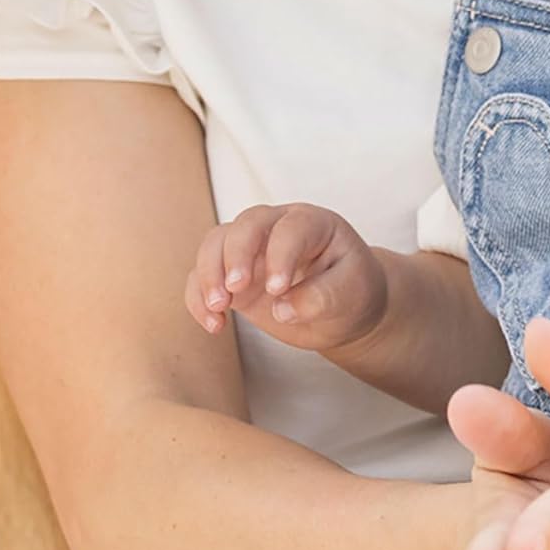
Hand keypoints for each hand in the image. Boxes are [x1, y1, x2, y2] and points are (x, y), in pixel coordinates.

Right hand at [183, 202, 386, 353]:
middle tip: (234, 293)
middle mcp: (278, 228)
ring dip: (209, 274)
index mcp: (314, 224)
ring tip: (218, 309)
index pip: (290, 228)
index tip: (277, 290)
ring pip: (216, 242)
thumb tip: (281, 308)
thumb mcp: (351, 292)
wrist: (342, 308)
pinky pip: (202, 276)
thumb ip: (323, 296)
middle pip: (246, 224)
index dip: (280, 255)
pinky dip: (198, 298)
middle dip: (235, 256)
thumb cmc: (352, 290)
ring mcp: (252, 251)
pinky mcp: (233, 277)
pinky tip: (213, 324)